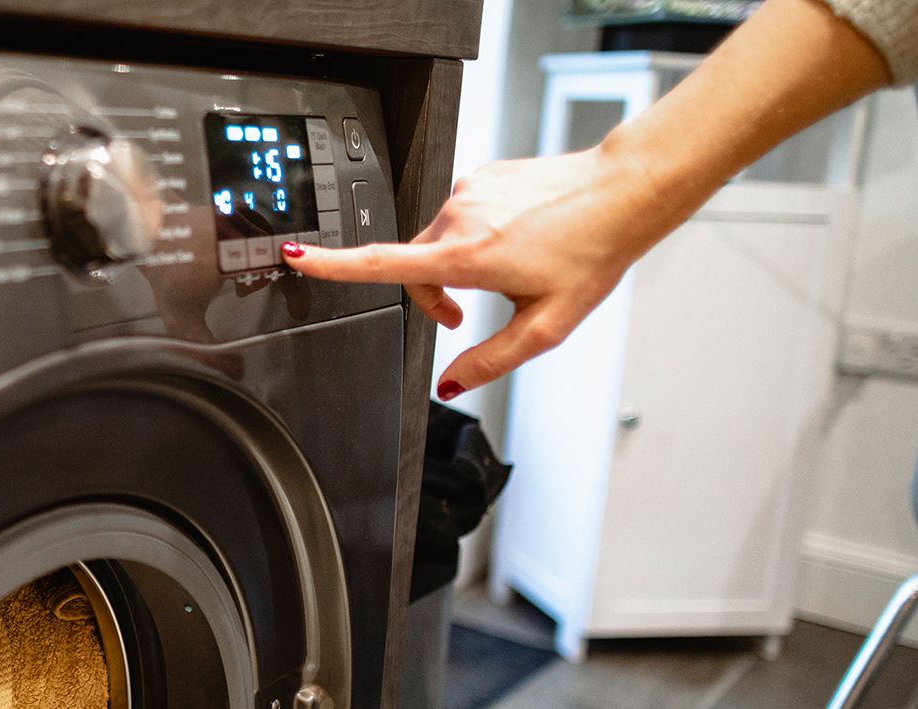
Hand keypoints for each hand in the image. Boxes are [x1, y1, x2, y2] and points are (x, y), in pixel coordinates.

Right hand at [282, 145, 686, 399]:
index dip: (332, 265)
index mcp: (467, 257)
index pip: (382, 264)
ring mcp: (468, 191)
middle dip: (431, 295)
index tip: (295, 256)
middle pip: (414, 265)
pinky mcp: (480, 175)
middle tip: (464, 316)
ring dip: (457, 264)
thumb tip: (451, 385)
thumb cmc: (593, 251)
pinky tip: (518, 239)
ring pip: (438, 241)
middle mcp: (459, 217)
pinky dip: (477, 235)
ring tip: (509, 270)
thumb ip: (492, 360)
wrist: (623, 191)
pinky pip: (460, 215)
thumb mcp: (547, 325)